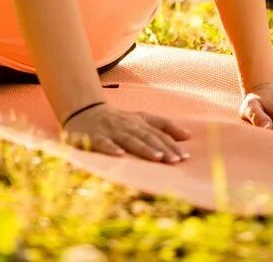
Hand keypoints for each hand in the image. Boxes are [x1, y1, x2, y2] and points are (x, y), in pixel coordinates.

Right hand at [60, 103, 191, 162]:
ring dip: (143, 148)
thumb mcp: (141, 119)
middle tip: (175, 160)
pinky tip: (119, 155)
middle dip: (162, 149)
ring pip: (130, 140)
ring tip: (157, 158)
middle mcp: (127, 125)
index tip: (185, 156)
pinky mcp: (94, 137)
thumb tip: (188, 135)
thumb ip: (163, 126)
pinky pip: (103, 143)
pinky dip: (111, 148)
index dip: (171, 144)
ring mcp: (111, 131)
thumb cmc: (118, 120)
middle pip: (147, 137)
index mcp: (139, 122)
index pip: (158, 133)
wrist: (84, 111)